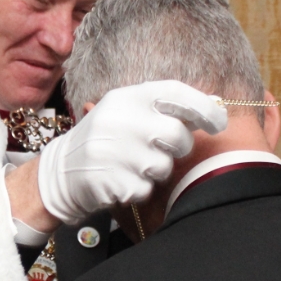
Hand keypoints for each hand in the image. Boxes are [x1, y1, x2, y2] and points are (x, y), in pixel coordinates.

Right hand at [36, 81, 226, 224]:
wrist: (61, 171)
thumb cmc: (106, 139)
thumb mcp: (127, 112)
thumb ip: (164, 109)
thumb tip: (215, 105)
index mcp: (126, 97)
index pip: (175, 92)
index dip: (203, 106)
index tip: (219, 121)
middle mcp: (120, 120)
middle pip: (176, 135)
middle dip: (179, 147)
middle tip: (165, 149)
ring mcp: (114, 152)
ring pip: (163, 166)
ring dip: (155, 170)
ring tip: (132, 164)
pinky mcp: (112, 181)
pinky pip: (146, 188)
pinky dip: (139, 188)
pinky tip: (121, 179)